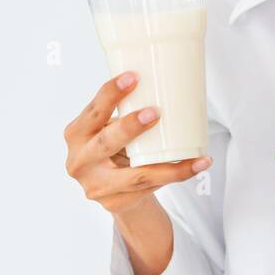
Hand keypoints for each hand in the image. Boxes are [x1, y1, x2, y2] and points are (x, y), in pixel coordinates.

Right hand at [63, 71, 211, 215]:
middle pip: (106, 143)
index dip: (110, 94)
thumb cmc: (115, 147)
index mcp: (77, 133)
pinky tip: (198, 165)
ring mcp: (97, 185)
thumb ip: (125, 109)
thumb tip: (167, 72)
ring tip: (195, 156)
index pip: (93, 111)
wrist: (114, 191)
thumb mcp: (108, 128)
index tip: (133, 76)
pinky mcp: (116, 202)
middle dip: (130, 127)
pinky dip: (178, 175)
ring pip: (137, 175)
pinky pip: (152, 186)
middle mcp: (80, 160)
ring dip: (168, 165)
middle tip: (154, 112)